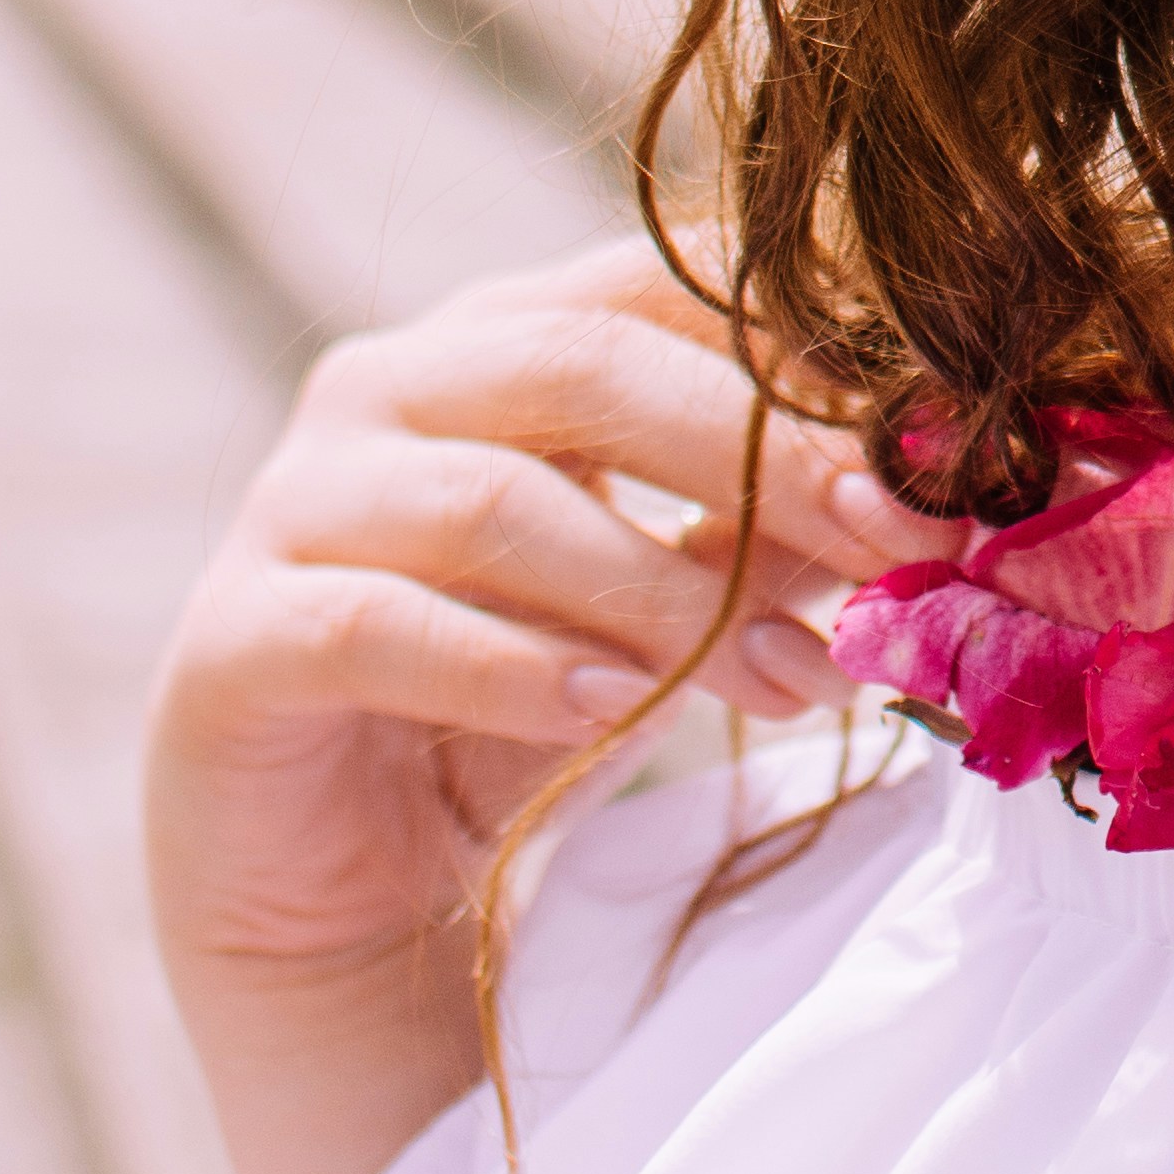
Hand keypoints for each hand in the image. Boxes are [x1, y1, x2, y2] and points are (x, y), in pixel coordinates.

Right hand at [148, 231, 903, 1173]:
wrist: (344, 889)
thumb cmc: (529, 706)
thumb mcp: (675, 606)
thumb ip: (771, 539)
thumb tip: (938, 509)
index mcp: (501, 340)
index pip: (660, 285)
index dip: (807, 358)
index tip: (942, 458)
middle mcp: (384, 387)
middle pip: (584, 366)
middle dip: (759, 456)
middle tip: (889, 550)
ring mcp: (292, 505)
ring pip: (491, 500)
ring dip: (661, 593)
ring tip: (786, 678)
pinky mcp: (231, 641)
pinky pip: (377, 625)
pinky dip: (511, 669)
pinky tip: (609, 717)